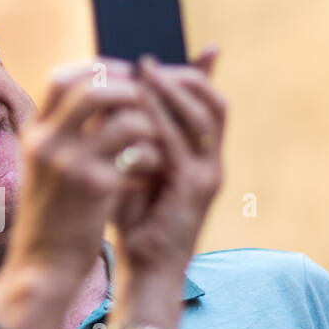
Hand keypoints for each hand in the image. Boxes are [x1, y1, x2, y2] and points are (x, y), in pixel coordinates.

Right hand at [6, 58, 158, 282]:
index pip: (64, 77)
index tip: (125, 77)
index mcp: (36, 134)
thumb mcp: (46, 169)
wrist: (41, 266)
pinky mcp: (95, 187)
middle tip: (148, 102)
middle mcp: (48, 142)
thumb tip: (100, 97)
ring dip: (148, 125)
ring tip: (152, 142)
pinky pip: (138, 152)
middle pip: (95, 87)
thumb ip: (64, 134)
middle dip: (129, 88)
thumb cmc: (51, 217)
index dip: (99, 69)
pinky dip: (152, 155)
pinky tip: (152, 169)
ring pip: (125, 118)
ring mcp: (70, 163)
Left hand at [111, 46, 225, 279]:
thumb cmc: (136, 222)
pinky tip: (135, 109)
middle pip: (214, 103)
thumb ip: (136, 137)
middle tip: (146, 64)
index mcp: (205, 159)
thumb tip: (114, 100)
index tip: (158, 58)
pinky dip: (159, 121)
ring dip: (170, 92)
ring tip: (141, 75)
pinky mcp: (193, 190)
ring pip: (201, 118)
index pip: (212, 104)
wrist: (146, 270)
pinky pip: (179, 145)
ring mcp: (208, 177)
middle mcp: (213, 164)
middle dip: (182, 77)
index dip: (194, 75)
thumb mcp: (136, 172)